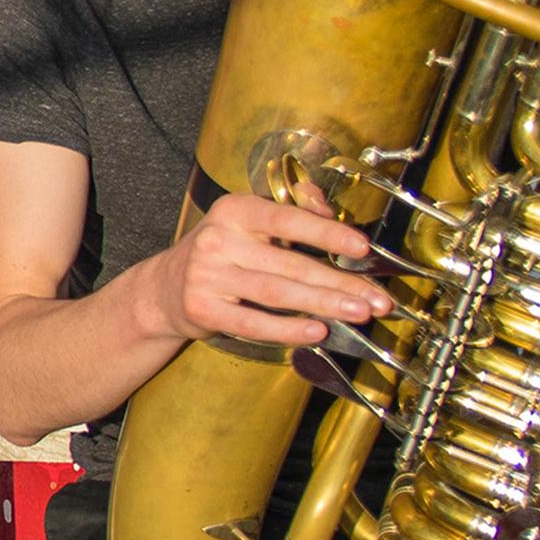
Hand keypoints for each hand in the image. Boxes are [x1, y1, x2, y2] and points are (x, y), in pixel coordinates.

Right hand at [121, 192, 383, 349]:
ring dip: (323, 304)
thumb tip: (329, 209)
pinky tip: (316, 331)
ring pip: (276, 293)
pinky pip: (253, 323)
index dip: (327, 234)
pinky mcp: (202, 309)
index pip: (287, 219)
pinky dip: (288, 329)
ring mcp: (206, 275)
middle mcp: (218, 239)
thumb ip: (293, 211)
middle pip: (289, 264)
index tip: (362, 248)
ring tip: (358, 313)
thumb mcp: (249, 222)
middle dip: (339, 282)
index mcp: (235, 210)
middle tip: (375, 298)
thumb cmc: (221, 253)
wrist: (164, 288)